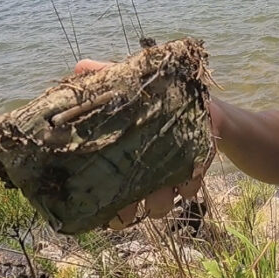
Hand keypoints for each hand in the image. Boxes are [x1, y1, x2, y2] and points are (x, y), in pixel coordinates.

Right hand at [72, 58, 210, 229]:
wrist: (199, 101)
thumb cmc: (154, 95)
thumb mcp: (129, 84)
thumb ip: (105, 76)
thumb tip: (79, 66)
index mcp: (118, 161)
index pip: (102, 195)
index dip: (99, 205)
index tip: (100, 205)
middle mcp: (139, 177)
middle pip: (128, 209)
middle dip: (127, 211)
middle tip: (129, 206)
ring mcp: (165, 178)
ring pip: (158, 204)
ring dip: (159, 201)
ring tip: (162, 188)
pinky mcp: (192, 173)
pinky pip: (189, 189)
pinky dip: (189, 185)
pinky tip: (189, 175)